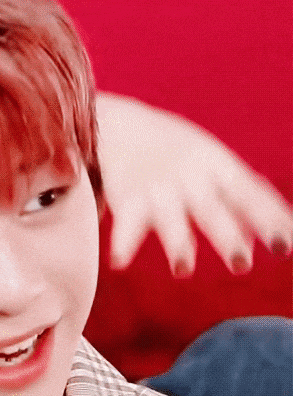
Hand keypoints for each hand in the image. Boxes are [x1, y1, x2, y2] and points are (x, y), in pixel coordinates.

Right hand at [96, 93, 292, 275]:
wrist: (119, 125)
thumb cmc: (177, 151)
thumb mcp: (214, 164)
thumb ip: (243, 196)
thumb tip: (273, 235)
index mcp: (217, 165)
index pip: (248, 194)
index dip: (267, 219)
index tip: (283, 247)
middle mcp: (189, 177)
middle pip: (210, 210)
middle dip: (225, 237)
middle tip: (241, 265)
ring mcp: (157, 188)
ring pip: (169, 218)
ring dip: (176, 243)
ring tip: (183, 270)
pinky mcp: (127, 199)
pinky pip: (125, 223)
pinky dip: (123, 242)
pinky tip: (119, 262)